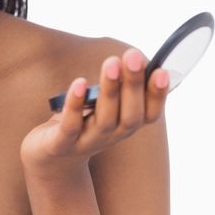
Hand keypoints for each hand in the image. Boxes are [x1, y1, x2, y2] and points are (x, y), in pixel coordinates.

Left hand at [19, 47, 169, 182]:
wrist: (52, 159)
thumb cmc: (82, 122)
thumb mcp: (104, 105)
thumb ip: (120, 86)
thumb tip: (136, 58)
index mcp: (125, 125)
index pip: (150, 114)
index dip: (158, 95)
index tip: (162, 71)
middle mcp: (111, 136)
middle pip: (130, 115)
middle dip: (133, 85)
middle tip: (133, 55)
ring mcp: (87, 142)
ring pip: (105, 119)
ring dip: (110, 90)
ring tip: (111, 63)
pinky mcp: (62, 144)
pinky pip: (71, 125)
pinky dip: (75, 104)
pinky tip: (79, 83)